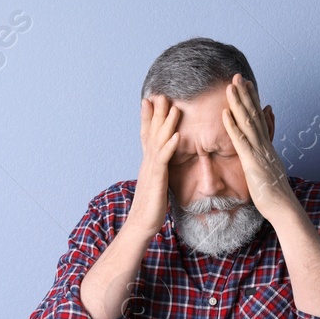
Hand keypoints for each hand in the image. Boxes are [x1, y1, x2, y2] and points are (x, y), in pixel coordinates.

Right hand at [129, 95, 180, 238]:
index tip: (150, 100)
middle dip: (155, 113)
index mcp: (149, 163)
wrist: (142, 224)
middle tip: (160, 94)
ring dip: (165, 123)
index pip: (148, 135)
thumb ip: (159, 173)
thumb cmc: (152, 208)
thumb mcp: (157, 185)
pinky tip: (177, 135)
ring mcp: (151, 169)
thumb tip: (162, 167)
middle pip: (151, 132)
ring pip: (157, 141)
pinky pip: (164, 159)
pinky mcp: (157, 179)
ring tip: (172, 107)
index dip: (149, 118)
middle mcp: (147, 162)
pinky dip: (170, 146)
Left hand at [221, 74, 295, 218]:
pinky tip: (226, 114)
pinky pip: (241, 142)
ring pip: (248, 123)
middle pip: (254, 115)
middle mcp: (265, 146)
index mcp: (267, 147)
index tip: (247, 85)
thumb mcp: (271, 170)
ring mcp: (259, 153)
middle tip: (238, 76)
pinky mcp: (252, 163)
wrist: (284, 209)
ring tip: (230, 86)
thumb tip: (265, 148)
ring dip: (238, 104)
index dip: (253, 101)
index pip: (260, 118)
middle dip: (246, 95)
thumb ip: (267, 155)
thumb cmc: (276, 194)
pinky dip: (233, 126)